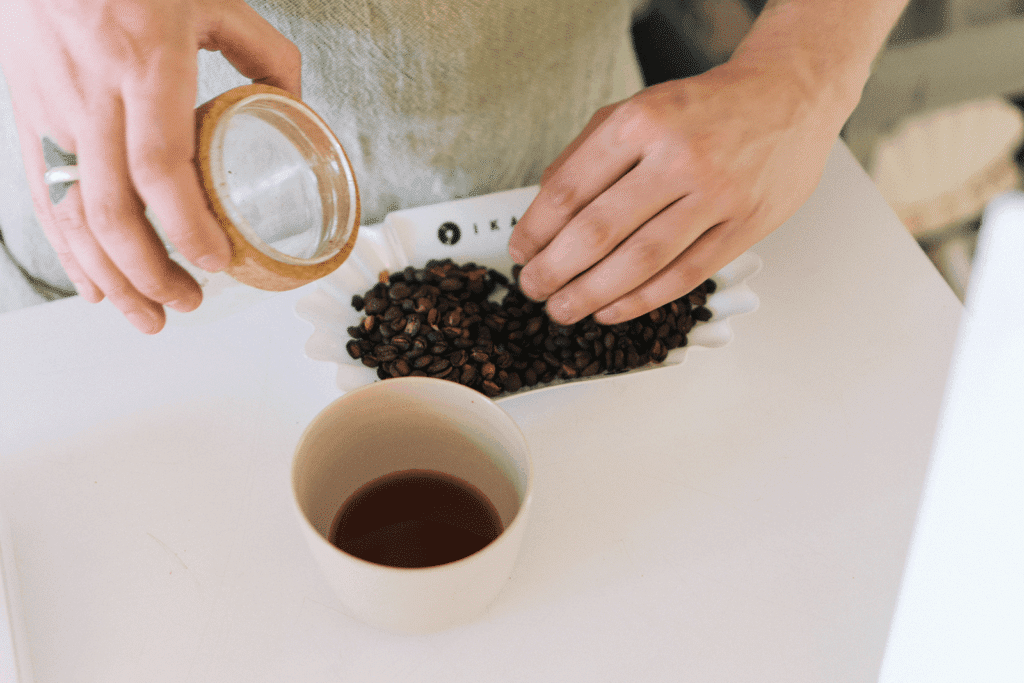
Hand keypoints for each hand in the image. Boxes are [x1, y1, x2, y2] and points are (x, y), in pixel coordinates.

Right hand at [0, 0, 299, 332]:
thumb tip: (295, 101)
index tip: (218, 261)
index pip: (159, 165)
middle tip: (188, 303)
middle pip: (113, 209)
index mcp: (146, 66)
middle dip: (149, 272)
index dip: (187, 224)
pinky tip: (95, 286)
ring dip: (110, 277)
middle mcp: (94, 97)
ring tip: (148, 315)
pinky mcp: (28, 119)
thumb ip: (263, 50)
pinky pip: (44, 199)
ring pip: (73, 216)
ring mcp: (53, 112)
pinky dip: (68, 251)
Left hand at [507, 58, 845, 325]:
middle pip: (596, 232)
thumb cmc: (707, 106)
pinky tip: (612, 310)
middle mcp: (677, 157)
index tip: (520, 252)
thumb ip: (586, 153)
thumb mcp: (637, 107)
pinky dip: (641, 301)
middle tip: (534, 288)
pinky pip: (683, 276)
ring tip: (564, 309)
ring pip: (638, 261)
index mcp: (640, 122)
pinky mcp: (744, 226)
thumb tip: (543, 209)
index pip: (568, 190)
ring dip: (591, 295)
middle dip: (554, 271)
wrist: (789, 95)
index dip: (535, 230)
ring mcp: (715, 195)